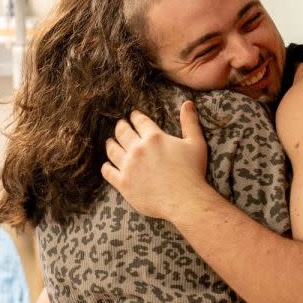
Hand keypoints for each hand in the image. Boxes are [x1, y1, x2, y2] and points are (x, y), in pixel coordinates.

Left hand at [102, 101, 208, 220]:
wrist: (186, 200)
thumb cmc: (193, 172)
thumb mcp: (196, 143)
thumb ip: (190, 122)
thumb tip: (188, 103)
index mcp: (154, 137)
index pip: (140, 121)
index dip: (136, 117)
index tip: (133, 115)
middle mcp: (138, 149)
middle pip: (122, 132)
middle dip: (121, 127)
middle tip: (120, 125)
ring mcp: (128, 166)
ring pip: (112, 150)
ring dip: (111, 144)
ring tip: (110, 142)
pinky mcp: (123, 183)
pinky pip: (108, 172)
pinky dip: (106, 167)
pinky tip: (107, 165)